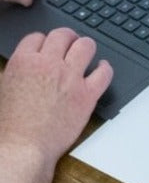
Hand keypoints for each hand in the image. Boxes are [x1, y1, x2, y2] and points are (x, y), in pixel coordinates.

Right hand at [0, 28, 112, 171]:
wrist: (24, 146)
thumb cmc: (10, 125)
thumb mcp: (2, 89)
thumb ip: (15, 73)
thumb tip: (23, 67)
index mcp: (23, 62)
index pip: (38, 37)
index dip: (44, 41)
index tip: (48, 46)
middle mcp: (49, 65)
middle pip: (63, 35)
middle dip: (67, 37)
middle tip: (71, 42)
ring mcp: (70, 78)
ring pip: (86, 46)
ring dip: (86, 46)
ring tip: (86, 51)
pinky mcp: (87, 95)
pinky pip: (104, 73)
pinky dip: (105, 68)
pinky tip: (103, 68)